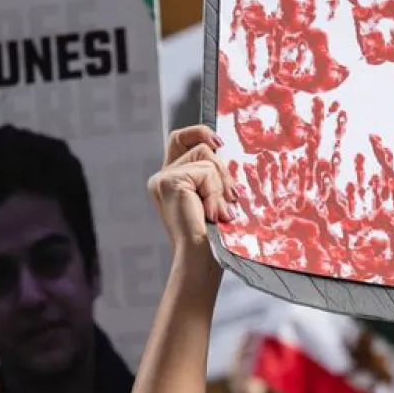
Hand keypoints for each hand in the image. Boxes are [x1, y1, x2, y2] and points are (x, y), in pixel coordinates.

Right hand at [147, 126, 239, 255]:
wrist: (200, 259)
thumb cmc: (211, 238)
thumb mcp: (212, 199)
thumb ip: (212, 176)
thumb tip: (222, 150)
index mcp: (170, 182)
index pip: (180, 139)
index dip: (199, 133)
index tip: (219, 143)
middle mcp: (162, 178)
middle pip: (200, 146)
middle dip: (222, 171)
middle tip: (232, 198)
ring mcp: (163, 179)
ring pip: (206, 156)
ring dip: (220, 184)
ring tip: (220, 212)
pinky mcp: (170, 181)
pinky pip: (206, 171)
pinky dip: (215, 191)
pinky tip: (212, 213)